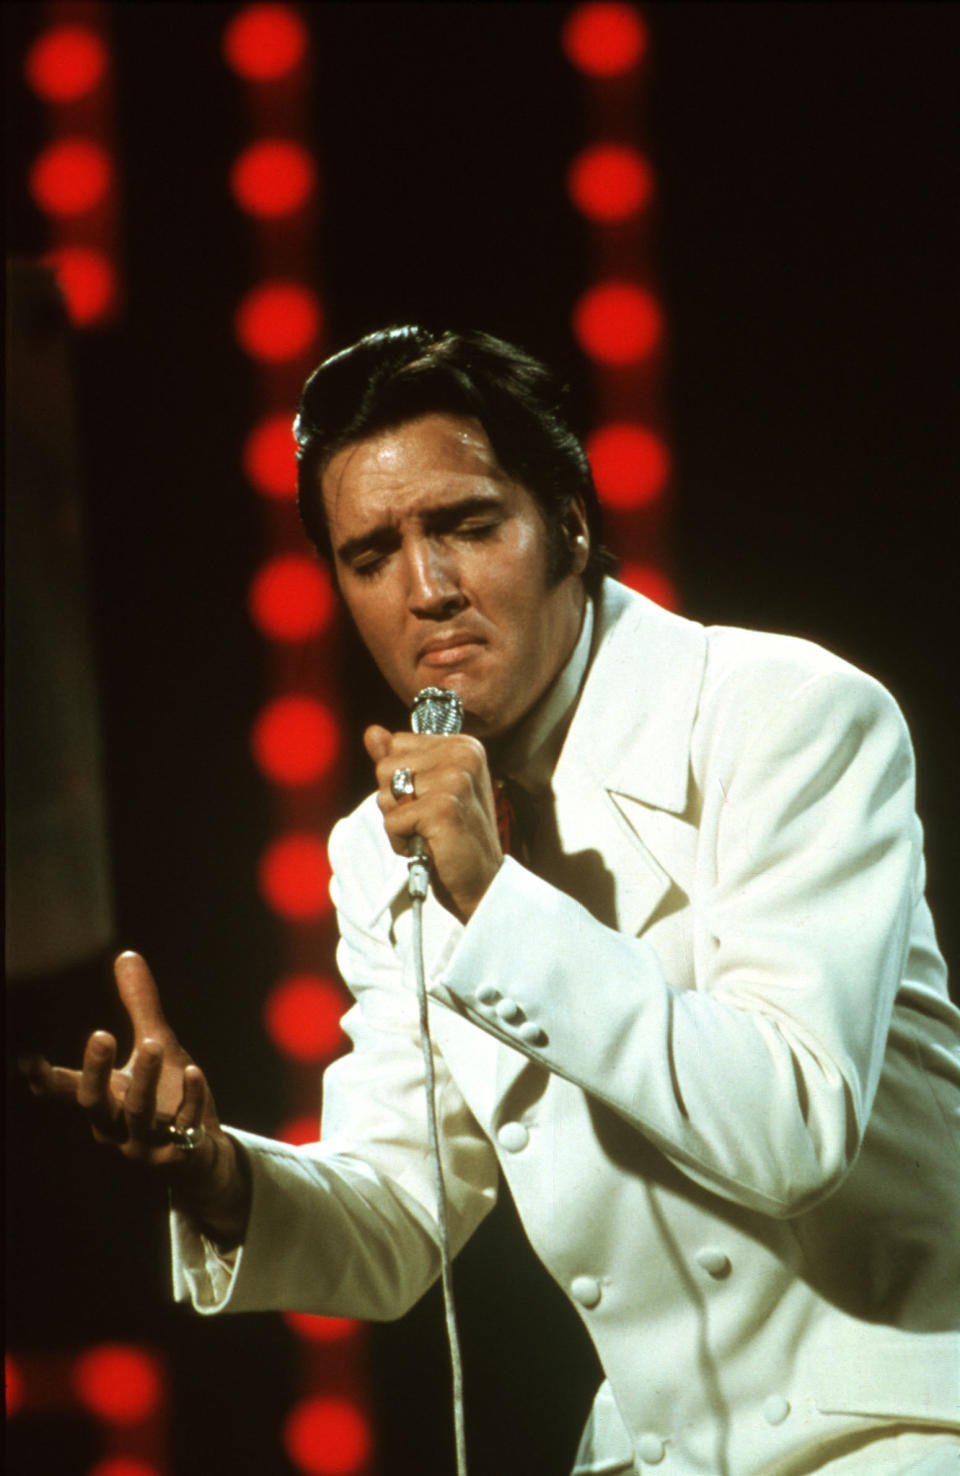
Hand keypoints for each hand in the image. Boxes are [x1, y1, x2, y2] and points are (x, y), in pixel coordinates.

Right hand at [21, 951, 249, 1245]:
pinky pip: (182, 1128)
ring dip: (144, 1080)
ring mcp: (145, 1145)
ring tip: (154, 1044)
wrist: (202, 1154)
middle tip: (100, 1034)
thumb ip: (139, 1005)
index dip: (45, 1078)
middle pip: (95, 1103)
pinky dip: (190, 1100)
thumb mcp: (156, 1044)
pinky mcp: (178, 1155)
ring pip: (138, 1115)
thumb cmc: (169, 1096)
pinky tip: (195, 1072)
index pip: (66, 1091)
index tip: (30, 1059)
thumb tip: (126, 955)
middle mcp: (115, 1127)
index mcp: (102, 1101)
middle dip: (95, 1071)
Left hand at [364, 725, 502, 920]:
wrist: (481, 881)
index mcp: (463, 744)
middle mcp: (463, 755)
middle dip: (396, 801)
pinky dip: (400, 841)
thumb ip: (399, 759)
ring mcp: (455, 779)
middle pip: (386, 767)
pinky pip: (392, 820)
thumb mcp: (426, 790)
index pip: (396, 744)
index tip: (430, 799)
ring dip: (398, 821)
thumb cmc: (453, 836)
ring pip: (385, 794)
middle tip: (427, 820)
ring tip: (428, 832)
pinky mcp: (443, 807)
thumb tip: (372, 732)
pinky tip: (426, 845)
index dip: (401, 779)